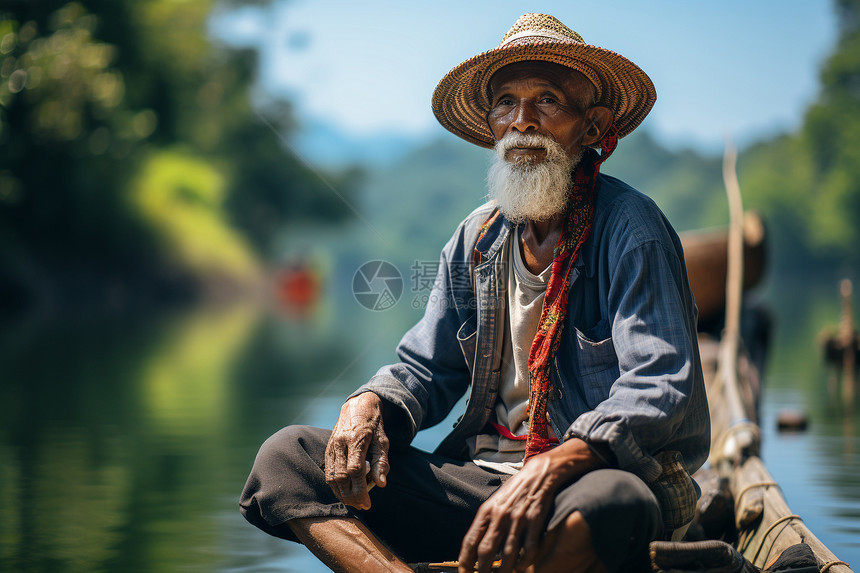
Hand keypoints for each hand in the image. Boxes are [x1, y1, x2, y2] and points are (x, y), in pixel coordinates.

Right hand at [324, 392, 390, 509]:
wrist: (358, 406)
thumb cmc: (374, 425)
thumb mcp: (384, 440)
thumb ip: (381, 462)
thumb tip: (380, 484)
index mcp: (356, 438)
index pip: (355, 470)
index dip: (361, 490)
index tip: (368, 503)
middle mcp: (340, 442)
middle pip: (341, 477)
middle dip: (351, 496)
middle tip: (362, 506)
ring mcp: (331, 445)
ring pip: (331, 476)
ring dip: (341, 494)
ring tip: (354, 503)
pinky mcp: (327, 449)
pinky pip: (328, 472)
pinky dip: (335, 486)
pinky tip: (344, 493)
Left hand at [457, 439, 605, 572]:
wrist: (540, 473)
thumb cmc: (515, 490)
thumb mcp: (495, 503)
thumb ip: (486, 523)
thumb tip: (476, 547)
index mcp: (486, 511)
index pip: (470, 540)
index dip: (465, 560)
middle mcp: (500, 515)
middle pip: (486, 551)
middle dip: (483, 571)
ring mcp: (518, 518)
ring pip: (508, 554)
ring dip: (505, 571)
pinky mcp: (535, 519)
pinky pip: (529, 548)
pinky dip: (525, 562)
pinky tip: (522, 568)